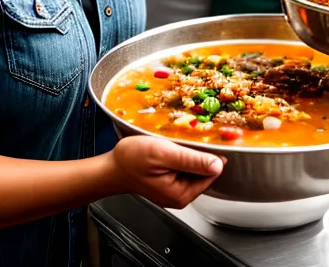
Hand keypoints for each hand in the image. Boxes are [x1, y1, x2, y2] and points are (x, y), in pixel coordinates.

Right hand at [109, 135, 223, 209]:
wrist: (110, 167)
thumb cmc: (131, 160)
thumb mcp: (164, 154)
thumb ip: (191, 160)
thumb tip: (218, 164)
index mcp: (182, 194)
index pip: (212, 173)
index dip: (214, 153)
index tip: (213, 135)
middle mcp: (180, 195)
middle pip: (204, 170)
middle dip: (201, 151)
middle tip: (191, 134)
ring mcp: (174, 190)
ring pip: (194, 167)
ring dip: (191, 151)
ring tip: (178, 140)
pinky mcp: (168, 182)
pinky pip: (183, 167)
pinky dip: (182, 154)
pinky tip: (173, 146)